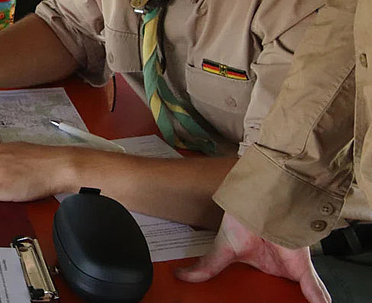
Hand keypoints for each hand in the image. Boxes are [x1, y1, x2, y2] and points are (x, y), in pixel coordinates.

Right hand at [176, 213, 330, 302]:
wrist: (259, 207)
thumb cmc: (241, 219)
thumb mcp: (222, 250)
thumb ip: (207, 267)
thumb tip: (180, 276)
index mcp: (255, 264)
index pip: (257, 287)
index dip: (256, 299)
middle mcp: (274, 267)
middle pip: (278, 292)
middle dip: (277, 301)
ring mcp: (289, 268)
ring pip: (297, 294)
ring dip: (296, 302)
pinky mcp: (301, 267)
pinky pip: (314, 289)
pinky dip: (319, 300)